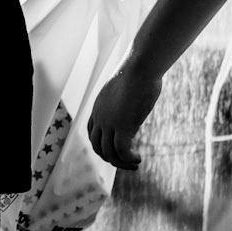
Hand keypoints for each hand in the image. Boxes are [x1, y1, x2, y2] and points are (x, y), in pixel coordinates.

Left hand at [87, 57, 161, 171]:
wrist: (139, 67)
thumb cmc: (139, 70)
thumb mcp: (127, 84)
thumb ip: (127, 94)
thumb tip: (137, 92)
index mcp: (99, 107)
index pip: (92, 132)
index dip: (101, 144)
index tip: (116, 149)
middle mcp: (100, 117)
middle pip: (97, 146)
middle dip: (110, 158)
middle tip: (127, 161)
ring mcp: (109, 123)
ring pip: (109, 153)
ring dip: (121, 163)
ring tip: (135, 164)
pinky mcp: (123, 126)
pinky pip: (121, 152)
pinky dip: (128, 159)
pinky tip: (138, 159)